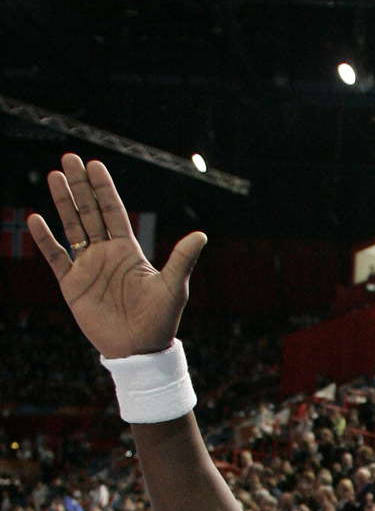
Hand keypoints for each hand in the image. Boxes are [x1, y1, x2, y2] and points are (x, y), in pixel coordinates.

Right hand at [27, 155, 206, 358]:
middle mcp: (106, 254)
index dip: (104, 189)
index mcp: (129, 250)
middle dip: (80, 186)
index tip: (95, 165)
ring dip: (63, 203)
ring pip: (72, 228)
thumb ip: (182, 260)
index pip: (114, 211)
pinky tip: (35, 219)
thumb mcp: (173, 288)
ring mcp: (88, 267)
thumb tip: (202, 235)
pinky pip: (56, 257)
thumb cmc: (160, 321)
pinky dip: (45, 240)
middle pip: (90, 212)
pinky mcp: (72, 285)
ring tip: (54, 177)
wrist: (139, 351)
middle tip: (70, 159)